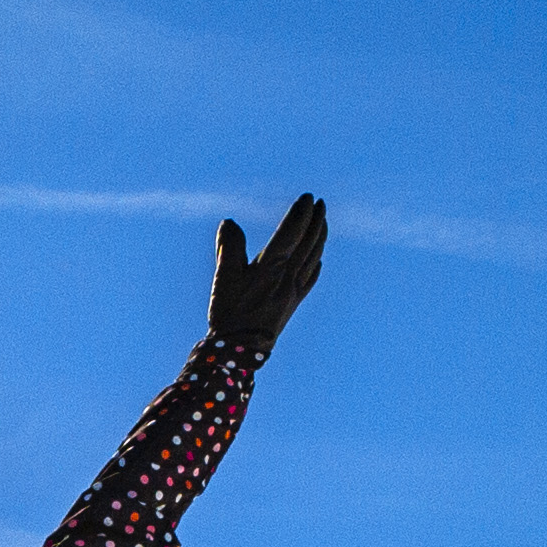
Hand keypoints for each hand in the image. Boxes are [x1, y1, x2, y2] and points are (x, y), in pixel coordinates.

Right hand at [208, 193, 328, 352]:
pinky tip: (319, 260)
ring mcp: (294, 291)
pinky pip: (311, 278)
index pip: (292, 232)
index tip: (309, 197)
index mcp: (272, 266)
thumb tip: (230, 222)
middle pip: (308, 242)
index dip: (301, 213)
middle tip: (321, 203)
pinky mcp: (294, 303)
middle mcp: (289, 276)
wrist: (241, 349)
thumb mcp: (223, 277)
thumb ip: (228, 247)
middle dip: (316, 221)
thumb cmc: (230, 312)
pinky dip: (317, 263)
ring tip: (323, 223)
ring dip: (320, 238)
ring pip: (314, 258)